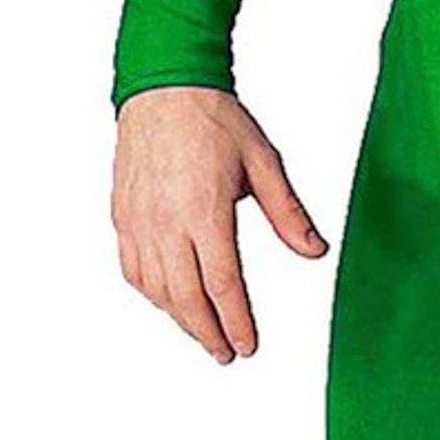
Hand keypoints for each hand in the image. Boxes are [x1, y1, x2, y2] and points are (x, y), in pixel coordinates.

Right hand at [111, 86, 328, 364]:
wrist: (163, 84)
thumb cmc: (213, 118)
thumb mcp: (264, 162)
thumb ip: (289, 214)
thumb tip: (316, 252)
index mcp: (204, 210)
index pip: (222, 285)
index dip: (236, 322)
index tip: (248, 346)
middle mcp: (166, 221)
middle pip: (186, 297)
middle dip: (208, 333)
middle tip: (228, 355)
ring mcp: (140, 219)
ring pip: (156, 288)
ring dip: (180, 319)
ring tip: (205, 335)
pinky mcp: (123, 214)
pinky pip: (133, 268)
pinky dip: (152, 293)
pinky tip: (170, 302)